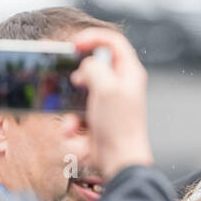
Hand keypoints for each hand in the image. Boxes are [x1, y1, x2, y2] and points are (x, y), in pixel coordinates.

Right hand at [70, 28, 154, 178]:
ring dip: (71, 107)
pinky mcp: (97, 120)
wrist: (119, 162)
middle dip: (77, 75)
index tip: (74, 44)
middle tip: (72, 80)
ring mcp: (108, 104)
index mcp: (129, 74)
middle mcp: (121, 86)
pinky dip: (72, 124)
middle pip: (95, 66)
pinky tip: (74, 134)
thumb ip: (94, 68)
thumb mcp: (105, 88)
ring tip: (74, 122)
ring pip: (81, 92)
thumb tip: (87, 67)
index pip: (113, 42)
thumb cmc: (118, 126)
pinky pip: (77, 115)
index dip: (92, 37)